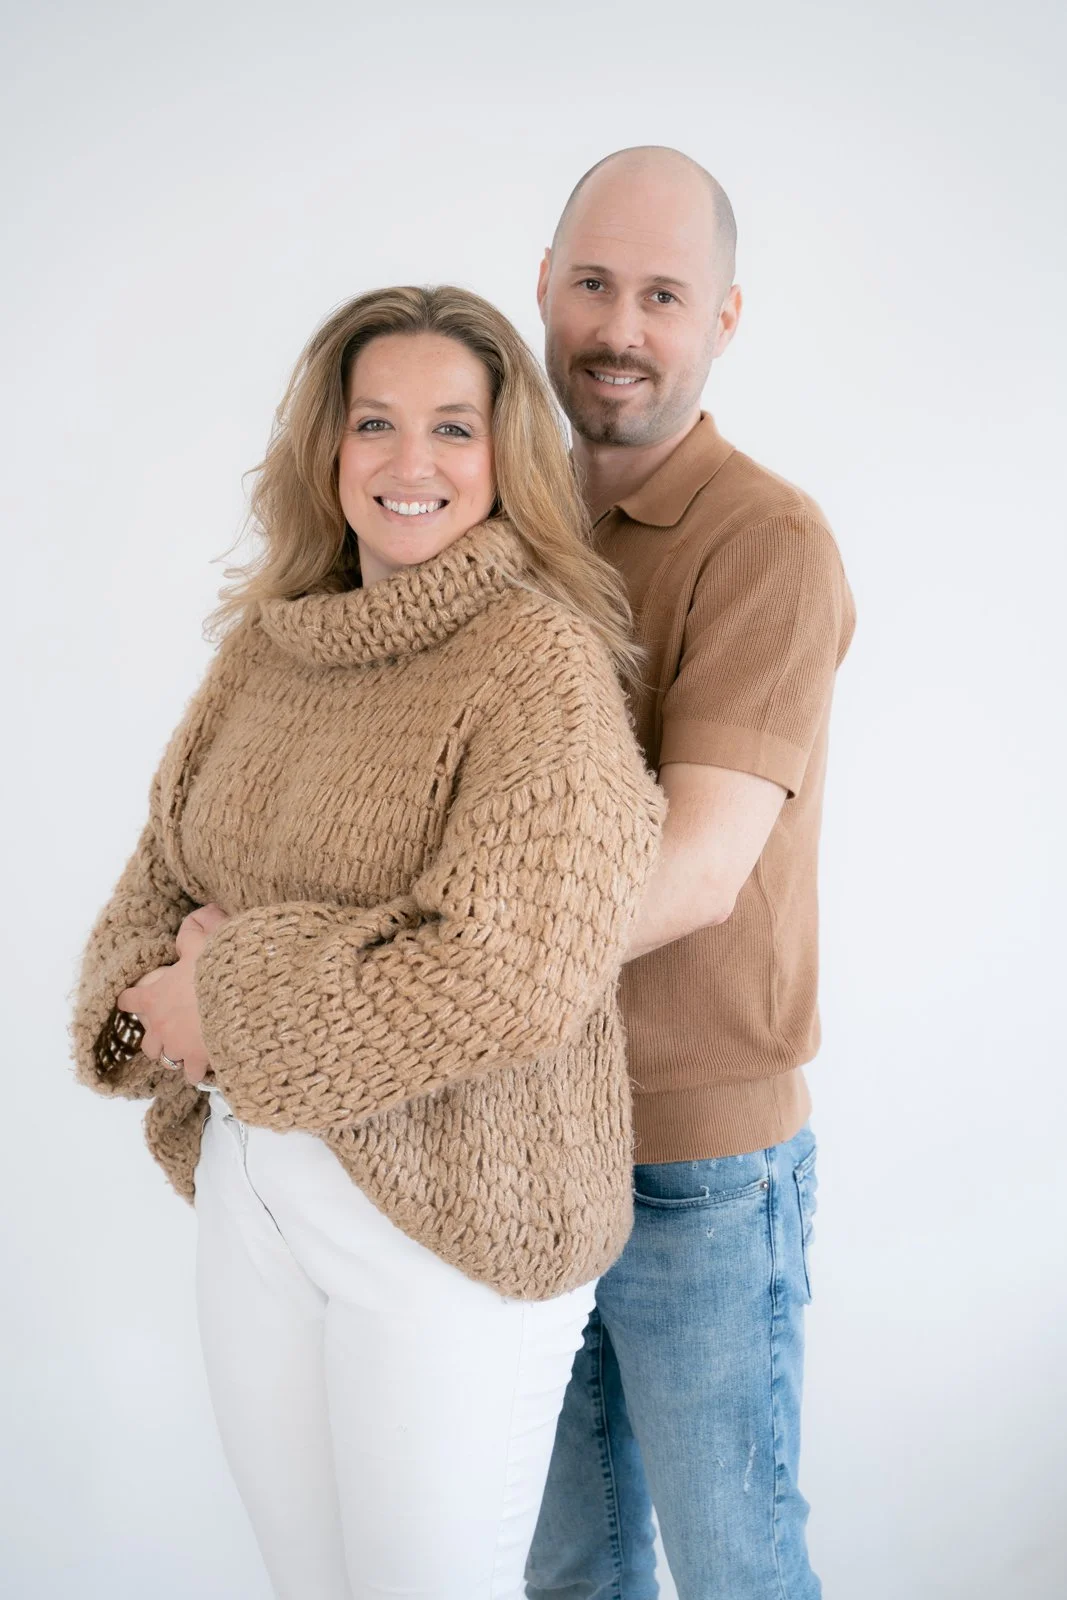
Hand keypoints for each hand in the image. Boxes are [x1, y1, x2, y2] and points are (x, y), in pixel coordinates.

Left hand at [117, 903, 230, 1086]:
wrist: (238, 999)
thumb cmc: (215, 971)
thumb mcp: (202, 944)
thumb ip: (192, 935)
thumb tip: (195, 918)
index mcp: (153, 998)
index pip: (129, 1001)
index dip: (131, 999)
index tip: (132, 1000)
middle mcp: (160, 1027)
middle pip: (146, 1042)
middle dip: (157, 1038)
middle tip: (171, 1030)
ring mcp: (177, 1047)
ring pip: (166, 1060)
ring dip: (175, 1055)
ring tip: (188, 1050)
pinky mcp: (197, 1061)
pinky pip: (192, 1074)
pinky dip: (198, 1070)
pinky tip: (207, 1064)